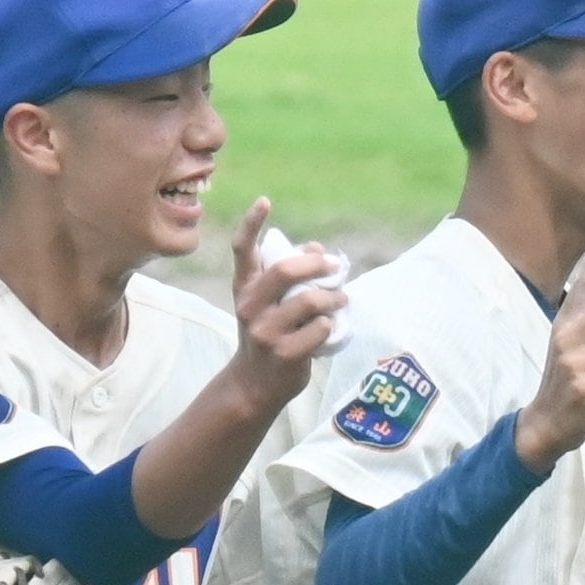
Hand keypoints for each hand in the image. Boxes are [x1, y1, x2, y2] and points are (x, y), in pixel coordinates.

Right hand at [220, 199, 348, 409]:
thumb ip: (290, 276)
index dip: (252, 223)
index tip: (265, 201)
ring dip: (334, 298)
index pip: (242, 250)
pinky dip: (331, 325)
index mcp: (245, 288)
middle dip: (317, 264)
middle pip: (285, 270)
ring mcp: (266, 331)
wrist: (255, 383)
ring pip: (310, 300)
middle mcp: (250, 307)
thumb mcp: (270, 304)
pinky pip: (320, 328)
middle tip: (336, 266)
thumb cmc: (269, 334)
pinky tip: (329, 328)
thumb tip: (319, 248)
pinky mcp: (285, 353)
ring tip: (342, 300)